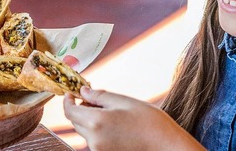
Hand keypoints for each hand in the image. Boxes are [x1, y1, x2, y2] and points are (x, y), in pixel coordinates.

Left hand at [63, 87, 203, 150]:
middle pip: (75, 121)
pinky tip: (114, 124)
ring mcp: (99, 150)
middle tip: (93, 98)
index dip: (67, 100)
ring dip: (89, 119)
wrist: (168, 147)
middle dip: (79, 108)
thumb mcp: (124, 101)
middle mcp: (94, 140)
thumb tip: (82, 91)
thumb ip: (99, 96)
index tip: (70, 92)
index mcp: (96, 122)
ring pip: (85, 131)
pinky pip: (95, 140)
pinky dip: (97, 130)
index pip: (69, 111)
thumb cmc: (150, 123)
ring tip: (109, 111)